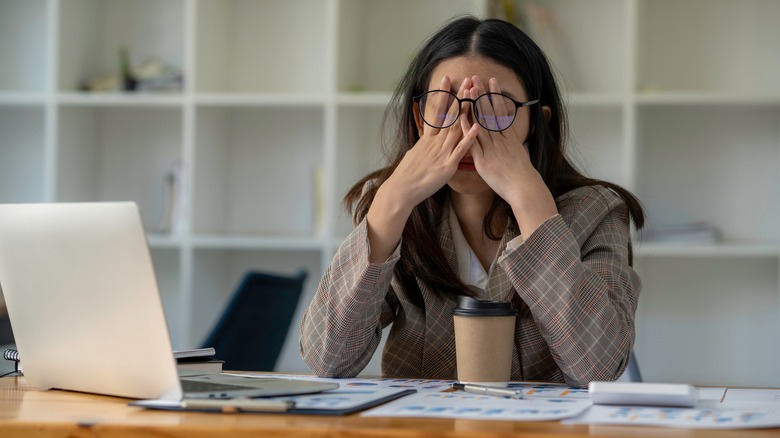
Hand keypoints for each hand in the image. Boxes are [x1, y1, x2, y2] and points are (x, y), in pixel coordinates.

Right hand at [382, 75, 478, 209]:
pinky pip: (460, 150)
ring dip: (466, 111)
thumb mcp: (415, 153)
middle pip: (449, 115)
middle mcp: (435, 142)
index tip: (447, 79)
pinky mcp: (447, 165)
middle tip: (466, 80)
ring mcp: (442, 152)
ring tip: (474, 95)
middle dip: (459, 96)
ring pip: (456, 128)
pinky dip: (469, 138)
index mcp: (428, 138)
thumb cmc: (407, 175)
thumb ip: (424, 144)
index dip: (442, 94)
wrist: (402, 190)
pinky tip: (476, 126)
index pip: (436, 111)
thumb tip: (426, 138)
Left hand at [468, 76, 556, 234]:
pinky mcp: (483, 160)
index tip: (491, 82)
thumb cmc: (523, 175)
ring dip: (474, 105)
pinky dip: (467, 129)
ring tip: (468, 89)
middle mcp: (500, 139)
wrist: (524, 188)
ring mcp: (491, 148)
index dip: (495, 96)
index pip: (501, 111)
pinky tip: (460, 117)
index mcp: (509, 137)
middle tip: (476, 78)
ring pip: (481, 122)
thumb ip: (515, 145)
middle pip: (490, 112)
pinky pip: (473, 142)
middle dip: (482, 94)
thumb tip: (515, 140)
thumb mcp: (521, 155)